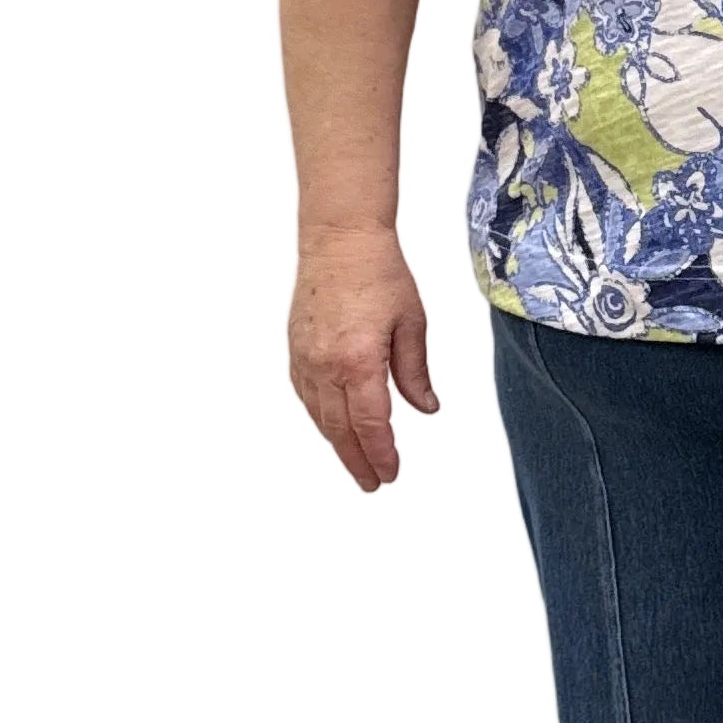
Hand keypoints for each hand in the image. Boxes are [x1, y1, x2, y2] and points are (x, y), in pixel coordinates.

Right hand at [290, 229, 438, 490]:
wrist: (340, 239)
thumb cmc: (379, 273)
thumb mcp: (412, 323)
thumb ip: (415, 372)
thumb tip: (427, 408)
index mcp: (359, 360)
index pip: (371, 424)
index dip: (382, 454)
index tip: (390, 473)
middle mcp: (326, 365)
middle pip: (341, 429)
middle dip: (359, 460)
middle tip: (374, 483)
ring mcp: (306, 358)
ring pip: (320, 416)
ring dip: (337, 444)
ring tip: (356, 463)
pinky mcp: (295, 349)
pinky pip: (305, 395)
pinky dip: (320, 417)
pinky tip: (332, 427)